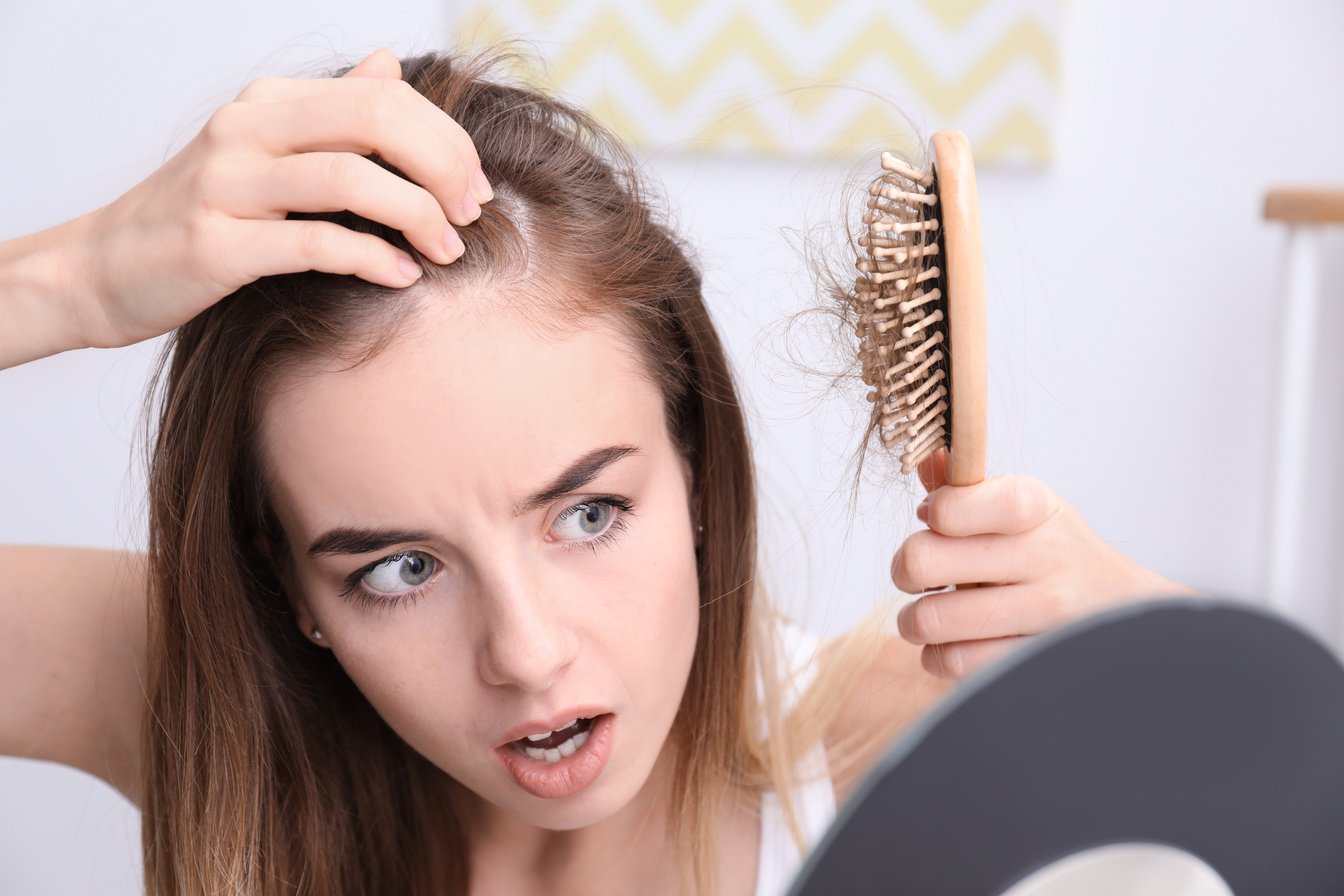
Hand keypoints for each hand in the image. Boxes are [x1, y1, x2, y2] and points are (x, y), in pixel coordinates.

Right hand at [69, 48, 491, 349]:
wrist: (102, 270)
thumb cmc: (199, 216)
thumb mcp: (262, 150)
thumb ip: (330, 111)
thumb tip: (390, 65)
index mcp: (267, 103)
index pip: (383, 97)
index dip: (446, 140)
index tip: (476, 188)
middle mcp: (245, 130)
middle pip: (374, 122)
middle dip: (442, 167)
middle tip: (472, 215)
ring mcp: (226, 185)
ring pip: (349, 179)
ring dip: (417, 216)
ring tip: (446, 251)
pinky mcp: (215, 246)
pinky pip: (314, 244)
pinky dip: (372, 259)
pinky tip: (402, 277)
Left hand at [891, 450, 1194, 679]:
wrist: (1123, 610)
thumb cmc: (1050, 550)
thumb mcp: (1019, 505)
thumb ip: (964, 487)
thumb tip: (924, 458)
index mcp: (1033, 505)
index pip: (952, 505)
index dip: (931, 514)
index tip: (936, 520)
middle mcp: (1044, 555)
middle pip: (922, 561)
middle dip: (904, 569)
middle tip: (917, 575)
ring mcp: (1044, 611)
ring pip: (930, 619)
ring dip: (914, 620)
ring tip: (929, 614)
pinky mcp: (1034, 659)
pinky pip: (953, 661)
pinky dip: (938, 656)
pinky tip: (954, 642)